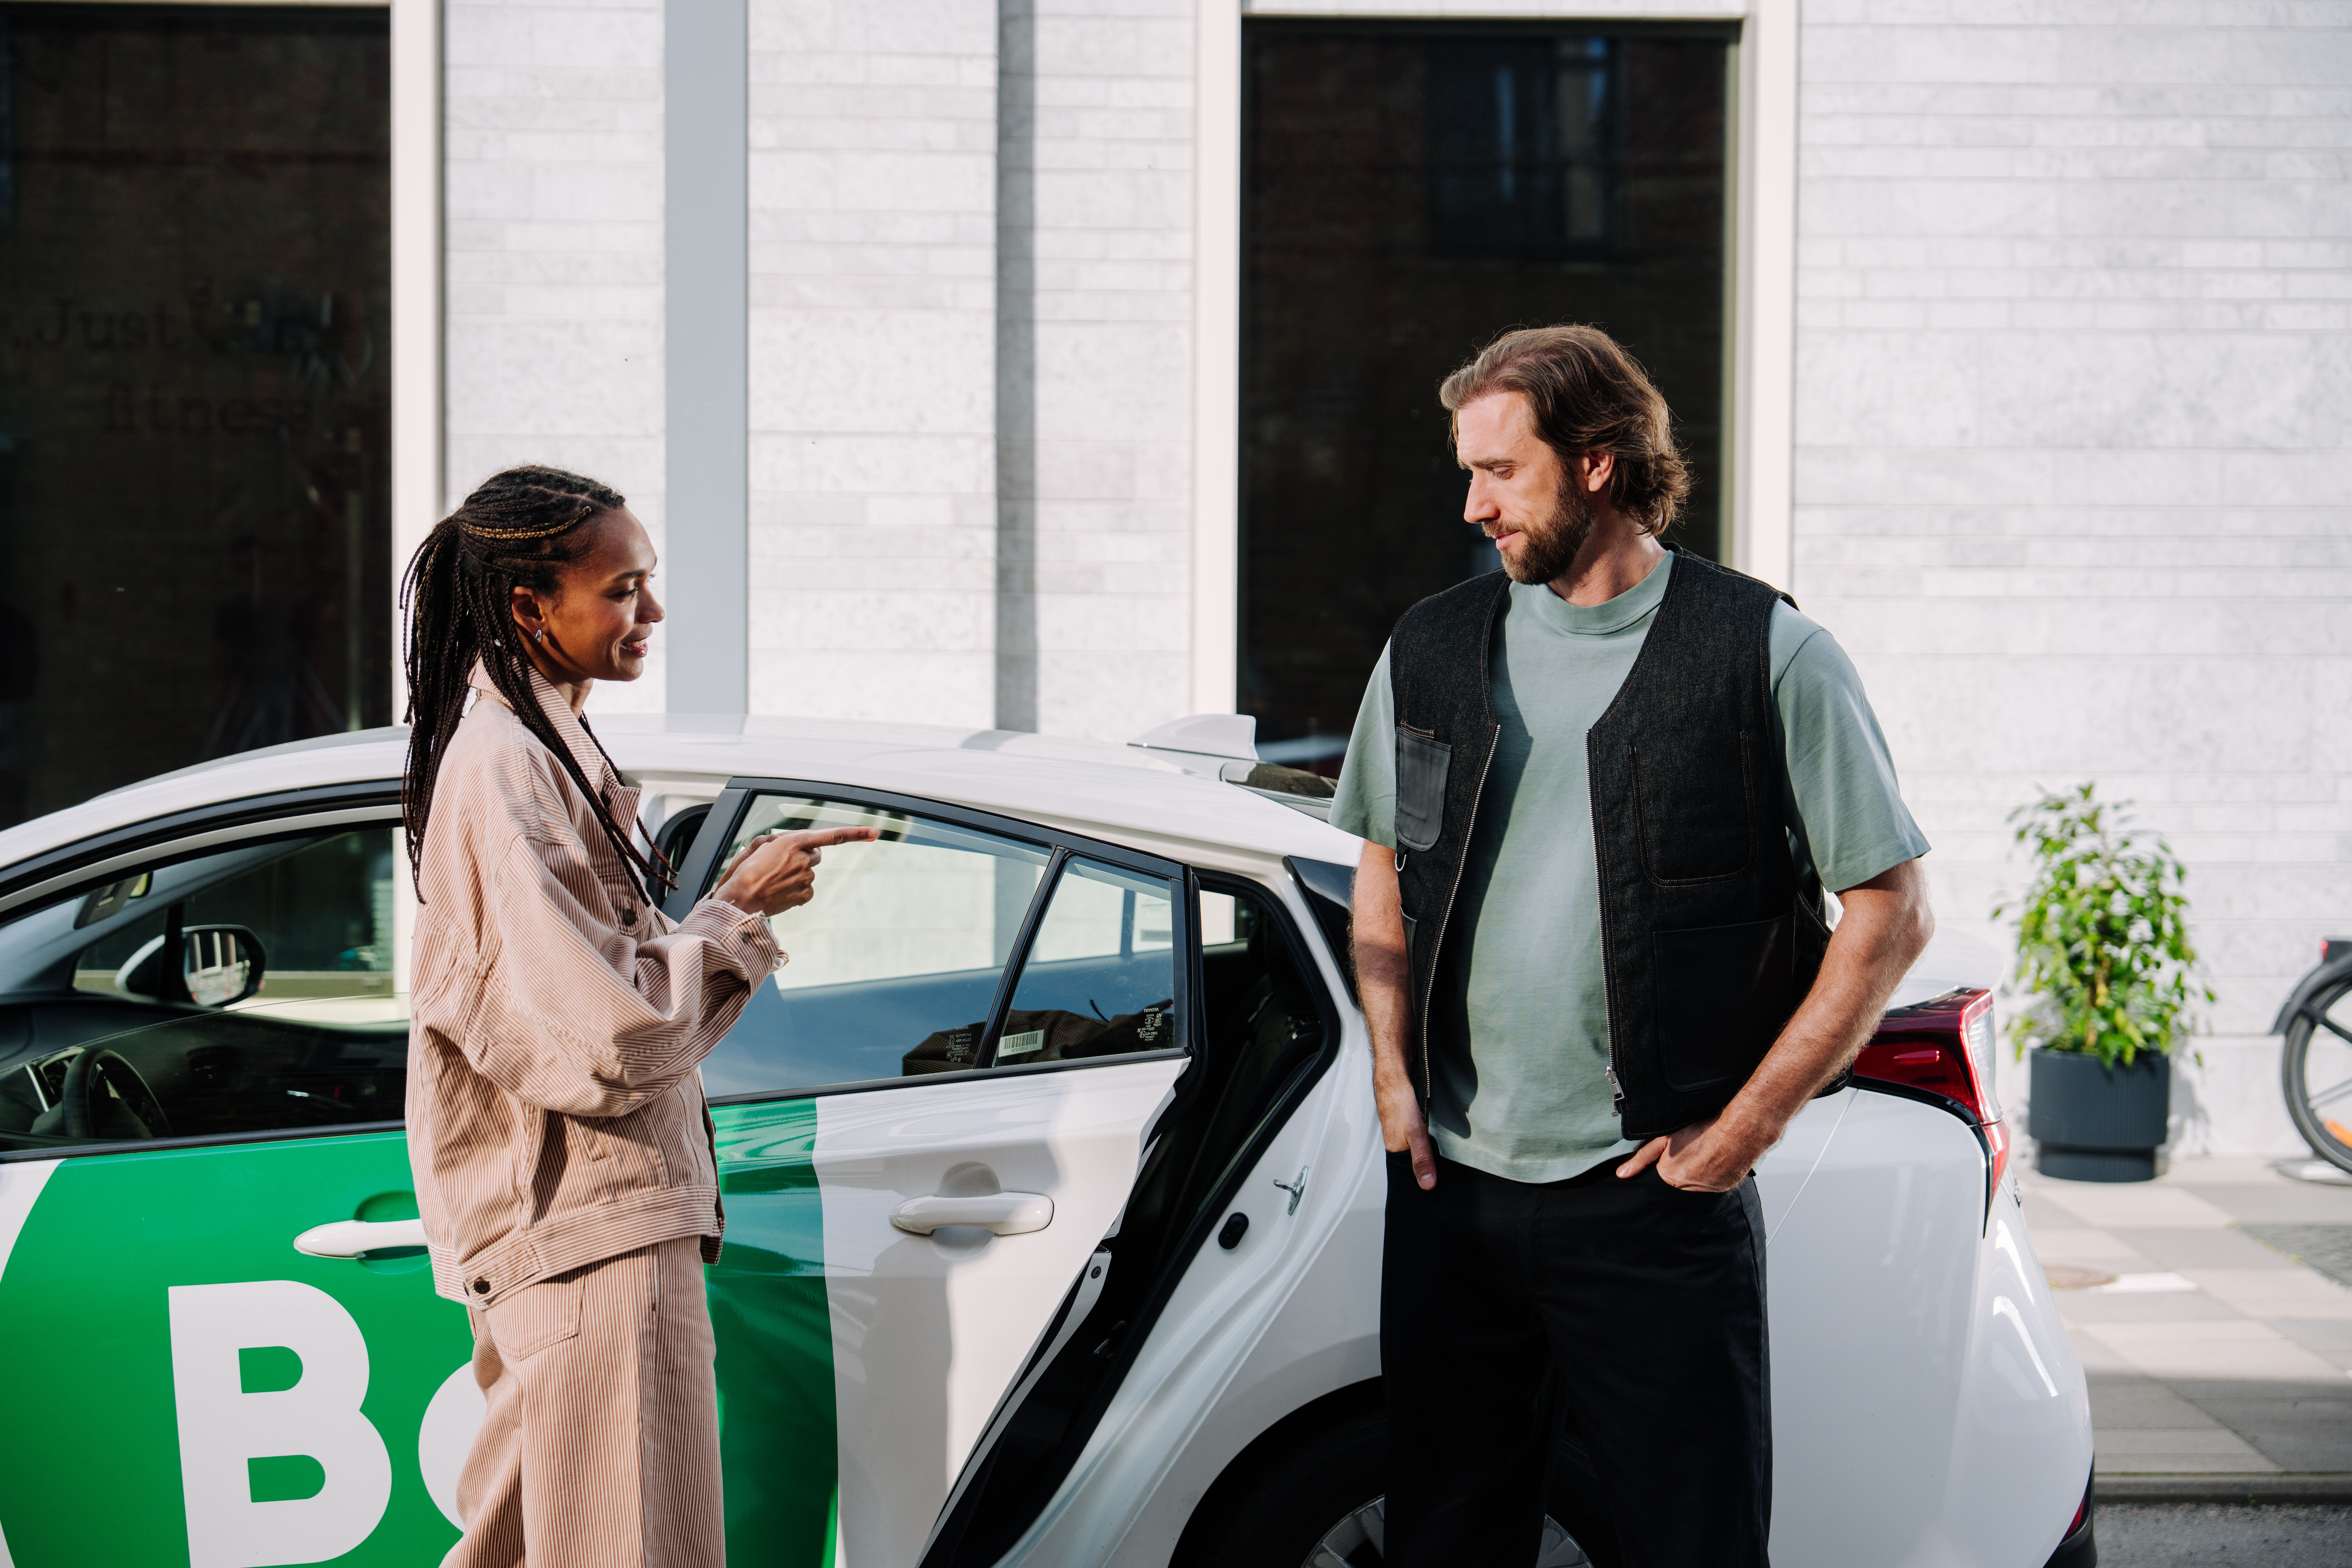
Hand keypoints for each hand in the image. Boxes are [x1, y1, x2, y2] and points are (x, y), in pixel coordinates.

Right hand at [712, 826, 877, 918]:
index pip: (831, 836)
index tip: (874, 832)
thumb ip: (778, 841)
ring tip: (773, 880)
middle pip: (815, 855)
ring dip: (795, 874)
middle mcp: (804, 859)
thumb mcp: (757, 847)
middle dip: (803, 856)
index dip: (855, 834)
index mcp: (793, 842)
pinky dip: (796, 889)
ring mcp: (807, 878)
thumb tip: (787, 845)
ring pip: (808, 872)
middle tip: (781, 865)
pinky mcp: (805, 895)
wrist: (740, 900)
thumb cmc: (744, 872)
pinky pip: (806, 889)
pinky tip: (779, 892)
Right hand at [1376, 1072, 1437, 1189]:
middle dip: (1428, 1164)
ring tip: (1444, 1153)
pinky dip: (1428, 1132)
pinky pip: (1419, 1129)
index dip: (1423, 1178)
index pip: (1409, 1171)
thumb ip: (1422, 1159)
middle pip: (1414, 1157)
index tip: (1438, 1185)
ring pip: (1417, 1143)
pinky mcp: (1407, 1115)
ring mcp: (1401, 1126)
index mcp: (1394, 1148)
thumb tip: (1427, 1184)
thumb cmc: (1399, 1101)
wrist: (1394, 1073)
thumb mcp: (1415, 1134)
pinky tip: (1437, 1130)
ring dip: (1430, 1147)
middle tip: (1446, 1170)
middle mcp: (1396, 1138)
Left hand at [1615, 1110, 1781, 1192]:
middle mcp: (1687, 1188)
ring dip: (1701, 1170)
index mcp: (1670, 1177)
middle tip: (1696, 1148)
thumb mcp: (1664, 1139)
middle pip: (1680, 1177)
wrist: (1737, 1132)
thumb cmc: (1701, 1131)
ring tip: (1708, 1152)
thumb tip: (1621, 1175)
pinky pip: (1714, 1183)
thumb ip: (1642, 1158)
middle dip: (1685, 1165)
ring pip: (1698, 1180)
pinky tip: (1719, 1158)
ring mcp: (1707, 1190)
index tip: (1681, 1147)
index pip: (1664, 1171)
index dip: (1672, 1157)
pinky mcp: (1724, 1188)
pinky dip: (1715, 1173)